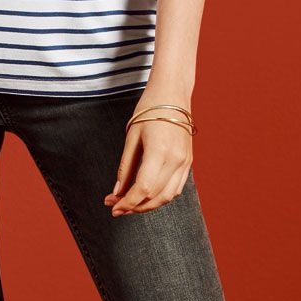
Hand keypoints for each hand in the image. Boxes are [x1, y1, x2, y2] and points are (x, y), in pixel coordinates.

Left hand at [103, 91, 193, 216]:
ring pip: (167, 196)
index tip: (112, 207)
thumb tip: (117, 191)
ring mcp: (185, 162)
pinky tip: (148, 195)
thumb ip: (126, 166)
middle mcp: (175, 160)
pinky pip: (176, 188)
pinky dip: (161, 196)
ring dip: (148, 205)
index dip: (127, 202)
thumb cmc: (149, 109)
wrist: (172, 93)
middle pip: (155, 196)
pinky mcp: (188, 162)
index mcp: (159, 152)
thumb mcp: (132, 136)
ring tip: (130, 203)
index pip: (142, 188)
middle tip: (116, 206)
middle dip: (134, 206)